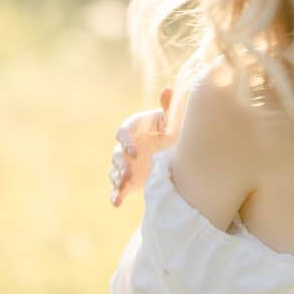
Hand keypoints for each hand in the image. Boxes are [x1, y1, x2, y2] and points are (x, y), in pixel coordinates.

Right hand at [108, 88, 174, 206]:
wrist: (178, 156)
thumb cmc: (175, 133)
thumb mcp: (174, 122)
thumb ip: (170, 108)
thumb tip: (169, 90)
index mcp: (136, 128)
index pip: (124, 130)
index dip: (125, 140)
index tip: (133, 151)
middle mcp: (127, 146)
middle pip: (116, 153)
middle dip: (120, 163)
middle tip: (128, 171)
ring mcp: (126, 164)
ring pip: (114, 171)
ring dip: (117, 178)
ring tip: (122, 185)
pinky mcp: (128, 181)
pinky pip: (117, 188)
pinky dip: (115, 195)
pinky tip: (116, 203)